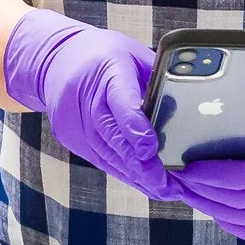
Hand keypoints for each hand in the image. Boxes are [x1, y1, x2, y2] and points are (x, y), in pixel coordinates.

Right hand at [1, 9, 172, 199]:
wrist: (53, 60)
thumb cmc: (103, 55)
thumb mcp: (133, 54)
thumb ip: (157, 78)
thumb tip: (190, 104)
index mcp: (107, 69)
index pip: (120, 100)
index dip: (134, 127)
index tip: (151, 149)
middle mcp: (85, 97)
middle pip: (112, 136)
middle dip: (140, 165)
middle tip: (167, 185)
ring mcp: (73, 120)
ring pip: (106, 154)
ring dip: (135, 176)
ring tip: (165, 190)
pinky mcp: (71, 137)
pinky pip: (100, 160)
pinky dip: (124, 173)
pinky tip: (144, 184)